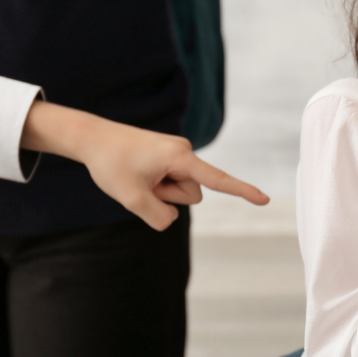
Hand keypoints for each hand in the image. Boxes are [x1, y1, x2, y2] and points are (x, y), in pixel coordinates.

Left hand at [21, 101, 268, 230]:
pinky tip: (138, 173)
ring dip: (159, 191)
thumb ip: (160, 218)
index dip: (243, 192)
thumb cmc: (111, 164)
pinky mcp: (170, 157)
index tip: (265, 200)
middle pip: (191, 193)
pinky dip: (156, 185)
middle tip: (139, 181)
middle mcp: (184, 152)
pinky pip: (171, 182)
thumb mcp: (132, 199)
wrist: (92, 138)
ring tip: (137, 176)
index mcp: (181, 157)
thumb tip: (172, 218)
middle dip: (167, 196)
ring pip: (181, 190)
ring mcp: (178, 154)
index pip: (218, 180)